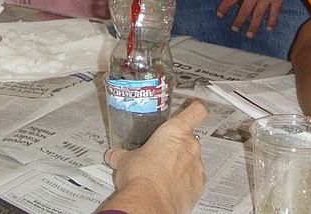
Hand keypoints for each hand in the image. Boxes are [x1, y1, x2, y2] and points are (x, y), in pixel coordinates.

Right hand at [97, 99, 206, 213]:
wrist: (150, 202)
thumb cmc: (141, 176)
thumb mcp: (125, 160)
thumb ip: (120, 154)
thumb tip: (112, 154)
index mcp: (175, 131)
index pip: (196, 111)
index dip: (194, 108)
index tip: (192, 107)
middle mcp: (190, 146)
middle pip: (191, 137)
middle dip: (178, 143)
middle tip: (162, 150)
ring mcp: (197, 166)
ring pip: (193, 158)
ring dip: (181, 162)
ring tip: (162, 172)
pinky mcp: (198, 186)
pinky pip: (194, 178)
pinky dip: (185, 180)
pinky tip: (169, 185)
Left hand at [216, 0, 287, 36]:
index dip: (224, 7)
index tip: (220, 14)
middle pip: (244, 11)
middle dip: (238, 21)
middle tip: (234, 29)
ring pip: (258, 15)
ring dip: (253, 26)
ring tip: (249, 35)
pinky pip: (274, 12)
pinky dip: (272, 21)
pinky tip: (269, 28)